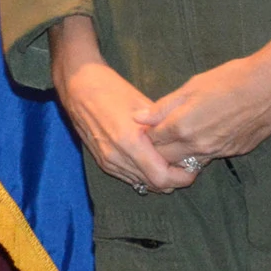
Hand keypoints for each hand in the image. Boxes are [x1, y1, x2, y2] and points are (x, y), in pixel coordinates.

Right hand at [50, 17, 197, 193]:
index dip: (182, 176)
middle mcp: (117, 157)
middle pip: (154, 185)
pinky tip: (151, 159)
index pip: (162, 177)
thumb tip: (182, 145)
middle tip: (185, 164)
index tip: (193, 165)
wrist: (77, 85)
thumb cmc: (111, 88)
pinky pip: (129, 178)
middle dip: (174, 179)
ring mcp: (107, 161)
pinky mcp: (102, 161)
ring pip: (142, 184)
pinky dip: (143, 174)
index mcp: (129, 141)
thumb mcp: (142, 104)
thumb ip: (162, 129)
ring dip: (158, 177)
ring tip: (169, 161)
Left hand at [139, 45, 270, 168]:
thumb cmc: (231, 79)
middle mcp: (199, 146)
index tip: (144, 127)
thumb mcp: (192, 86)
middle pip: (167, 159)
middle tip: (157, 135)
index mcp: (183, 128)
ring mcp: (219, 152)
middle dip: (157, 150)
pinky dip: (200, 152)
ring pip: (189, 162)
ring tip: (177, 137)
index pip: (152, 142)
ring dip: (179, 155)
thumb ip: (163, 107)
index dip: (145, 135)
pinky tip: (202, 136)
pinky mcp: (236, 152)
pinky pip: (210, 158)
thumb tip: (138, 118)